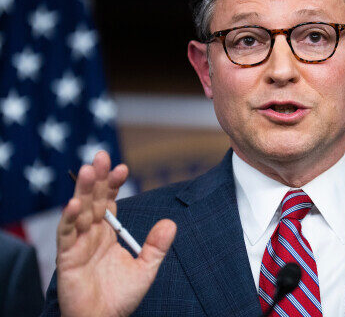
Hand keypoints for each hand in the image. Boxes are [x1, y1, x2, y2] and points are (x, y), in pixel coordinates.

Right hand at [56, 151, 176, 316]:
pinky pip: (66, 235)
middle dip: (96, 178)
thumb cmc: (120, 296)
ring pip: (78, 211)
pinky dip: (69, 219)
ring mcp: (78, 243)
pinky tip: (75, 204)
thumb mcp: (145, 268)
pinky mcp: (67, 257)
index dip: (113, 184)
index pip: (109, 201)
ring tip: (87, 170)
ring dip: (82, 191)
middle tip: (100, 156)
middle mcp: (91, 233)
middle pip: (92, 199)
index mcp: (108, 232)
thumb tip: (171, 224)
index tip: (122, 167)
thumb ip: (156, 246)